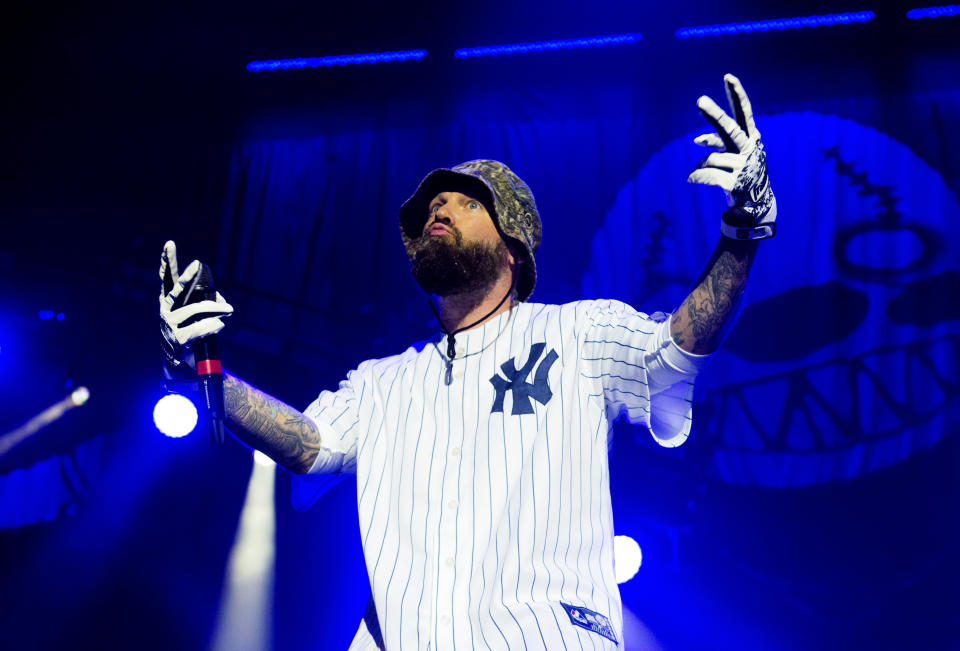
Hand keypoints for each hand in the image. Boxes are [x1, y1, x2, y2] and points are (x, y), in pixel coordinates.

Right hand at [159, 240, 232, 378]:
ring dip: (217, 309)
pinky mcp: (180, 338)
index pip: (167, 278)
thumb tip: (221, 301)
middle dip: (188, 277)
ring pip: (197, 309)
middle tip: (197, 264)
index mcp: (168, 300)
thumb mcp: (196, 315)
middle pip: (178, 290)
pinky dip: (214, 326)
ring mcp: (170, 324)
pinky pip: (202, 327)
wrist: (181, 362)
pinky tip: (220, 326)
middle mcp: (166, 309)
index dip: (167, 261)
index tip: (170, 244)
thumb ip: (206, 302)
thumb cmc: (191, 332)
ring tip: (230, 310)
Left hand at [687, 74, 776, 239]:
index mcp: (750, 137)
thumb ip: (716, 142)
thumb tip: (697, 139)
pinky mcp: (735, 183)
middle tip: (700, 99)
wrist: (753, 203)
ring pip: (710, 158)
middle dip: (714, 114)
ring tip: (705, 172)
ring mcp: (744, 166)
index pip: (743, 112)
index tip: (727, 76)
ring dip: (701, 165)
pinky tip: (692, 179)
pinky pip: (705, 175)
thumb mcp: (731, 153)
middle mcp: (749, 148)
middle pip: (729, 129)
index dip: (736, 94)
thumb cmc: (739, 171)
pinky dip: (695, 176)